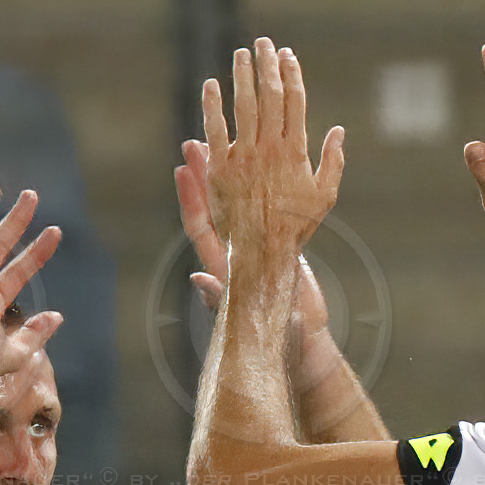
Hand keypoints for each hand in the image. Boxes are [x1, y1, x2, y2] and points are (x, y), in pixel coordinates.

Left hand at [176, 135, 332, 371]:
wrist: (303, 343)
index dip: (190, 198)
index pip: (200, 225)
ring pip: (239, 205)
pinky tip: (265, 169)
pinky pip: (264, 214)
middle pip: (215, 207)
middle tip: (196, 141)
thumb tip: (197, 281)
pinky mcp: (277, 249)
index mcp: (226, 266)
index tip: (181, 169)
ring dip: (232, 177)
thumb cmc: (275, 336)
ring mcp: (255, 250)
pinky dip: (261, 191)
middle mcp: (236, 253)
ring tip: (230, 145)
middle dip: (205, 175)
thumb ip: (219, 299)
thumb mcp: (247, 319)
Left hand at [202, 38, 344, 271]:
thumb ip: (333, 162)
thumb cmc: (296, 228)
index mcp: (296, 152)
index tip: (288, 55)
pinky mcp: (221, 170)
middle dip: (267, 65)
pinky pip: (215, 130)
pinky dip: (212, 105)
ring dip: (242, 75)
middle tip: (263, 43)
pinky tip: (211, 86)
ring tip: (241, 55)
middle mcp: (271, 150)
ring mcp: (244, 159)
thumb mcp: (324, 197)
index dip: (291, 74)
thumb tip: (339, 131)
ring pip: (244, 106)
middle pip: (270, 95)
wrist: (265, 255)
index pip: (294, 102)